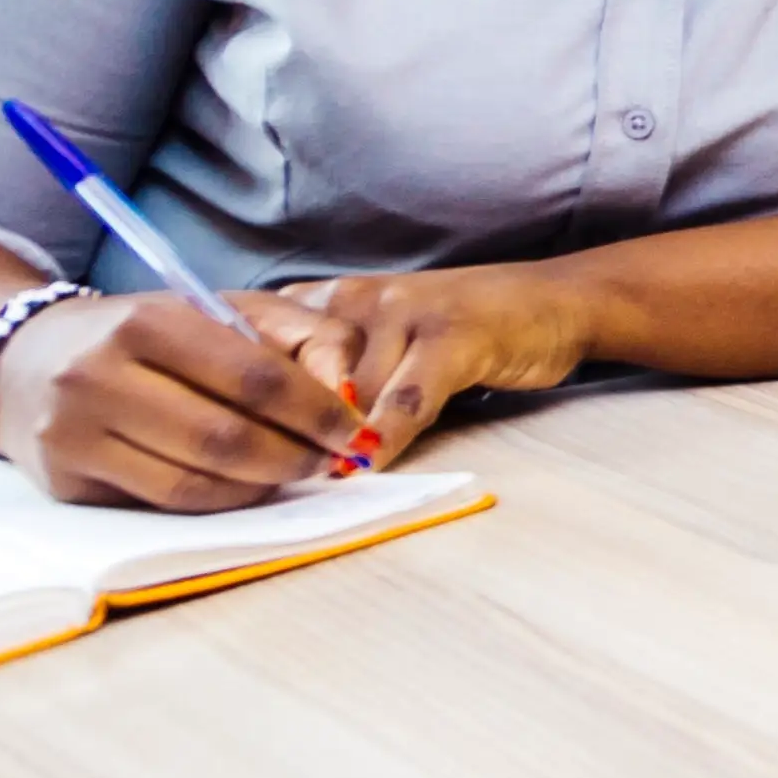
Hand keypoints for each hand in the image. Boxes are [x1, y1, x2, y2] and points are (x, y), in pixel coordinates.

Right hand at [0, 291, 378, 511]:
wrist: (24, 361)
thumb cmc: (144, 335)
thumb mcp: (219, 311)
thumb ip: (301, 336)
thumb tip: (348, 394)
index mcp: (144, 321)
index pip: (254, 377)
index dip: (318, 411)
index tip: (354, 431)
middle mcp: (98, 376)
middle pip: (225, 438)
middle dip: (295, 457)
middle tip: (330, 461)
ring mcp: (74, 434)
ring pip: (194, 483)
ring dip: (261, 487)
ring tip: (291, 473)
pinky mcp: (65, 482)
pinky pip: (162, 504)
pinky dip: (218, 501)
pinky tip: (243, 486)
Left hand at [267, 262, 614, 462]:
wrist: (550, 303)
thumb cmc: (451, 336)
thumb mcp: (370, 349)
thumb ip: (321, 383)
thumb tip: (266, 446)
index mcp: (321, 299)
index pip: (252, 351)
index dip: (240, 403)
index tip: (226, 450)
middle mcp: (351, 296)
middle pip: (294, 374)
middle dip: (284, 429)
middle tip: (269, 478)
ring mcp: (402, 310)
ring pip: (346, 389)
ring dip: (331, 440)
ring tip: (315, 482)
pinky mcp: (452, 334)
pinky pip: (407, 394)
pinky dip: (387, 435)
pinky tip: (371, 464)